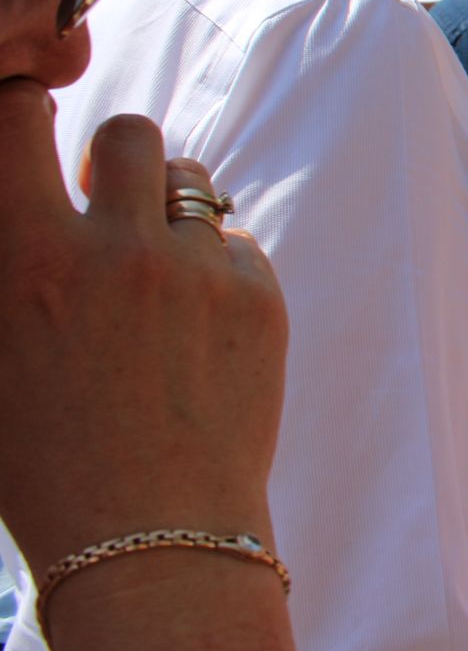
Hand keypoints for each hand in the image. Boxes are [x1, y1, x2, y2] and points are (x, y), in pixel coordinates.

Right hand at [0, 84, 288, 575]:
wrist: (149, 537)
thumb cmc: (45, 461)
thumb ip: (10, 262)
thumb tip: (23, 205)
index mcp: (29, 260)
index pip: (19, 118)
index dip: (25, 113)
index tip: (31, 133)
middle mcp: (118, 250)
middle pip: (129, 131)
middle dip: (113, 159)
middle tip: (104, 206)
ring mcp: (198, 269)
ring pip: (191, 181)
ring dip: (168, 208)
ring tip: (152, 272)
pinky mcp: (260, 293)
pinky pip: (234, 241)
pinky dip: (214, 267)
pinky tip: (195, 330)